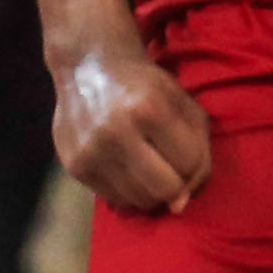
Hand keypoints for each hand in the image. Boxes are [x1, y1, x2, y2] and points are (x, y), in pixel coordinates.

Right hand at [49, 30, 214, 213]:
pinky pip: (114, 199)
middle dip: (174, 184)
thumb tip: (181, 205)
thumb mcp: (182, 103)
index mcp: (149, 108)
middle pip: (164, 189)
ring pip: (139, 200)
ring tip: (147, 167)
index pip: (189, 163)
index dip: (193, 162)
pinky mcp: (74, 167)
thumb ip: (199, 151)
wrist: (88, 68)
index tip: (184, 151)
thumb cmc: (145, 86)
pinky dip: (127, 190)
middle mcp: (116, 132)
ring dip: (151, 190)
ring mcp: (91, 152)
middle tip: (168, 168)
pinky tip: (125, 167)